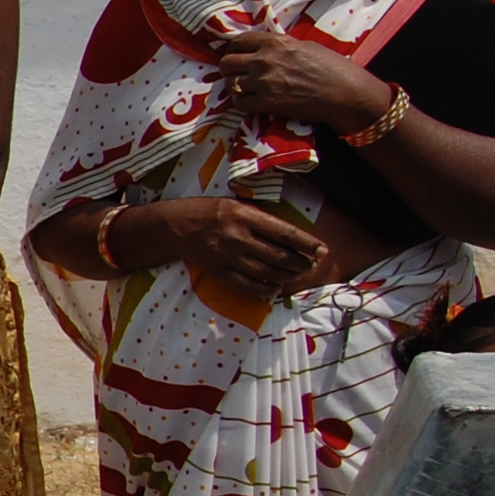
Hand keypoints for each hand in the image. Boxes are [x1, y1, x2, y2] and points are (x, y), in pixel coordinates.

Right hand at [153, 194, 332, 296]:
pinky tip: (275, 289)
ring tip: (298, 275)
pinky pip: (246, 285)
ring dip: (287, 276)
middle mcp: (237, 237)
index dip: (306, 243)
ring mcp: (227, 257)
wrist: (174, 226)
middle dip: (301, 263)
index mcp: (244, 216)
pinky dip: (264, 290)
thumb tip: (290, 236)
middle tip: (312, 265)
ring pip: (266, 272)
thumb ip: (260, 219)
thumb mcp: (236, 205)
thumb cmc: (209, 212)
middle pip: (278, 256)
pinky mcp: (218, 272)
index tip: (322, 250)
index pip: (284, 232)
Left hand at [213, 27, 395, 136]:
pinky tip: (252, 101)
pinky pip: (238, 102)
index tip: (238, 54)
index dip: (234, 48)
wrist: (343, 93)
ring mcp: (262, 82)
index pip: (239, 41)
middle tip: (238, 73)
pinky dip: (242, 102)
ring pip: (229, 83)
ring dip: (235, 86)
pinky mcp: (265, 103)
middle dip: (230, 68)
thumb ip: (280, 47)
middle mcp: (264, 60)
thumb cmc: (331, 67)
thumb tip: (263, 49)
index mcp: (274, 42)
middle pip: (226, 62)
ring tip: (246, 88)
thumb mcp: (304, 46)